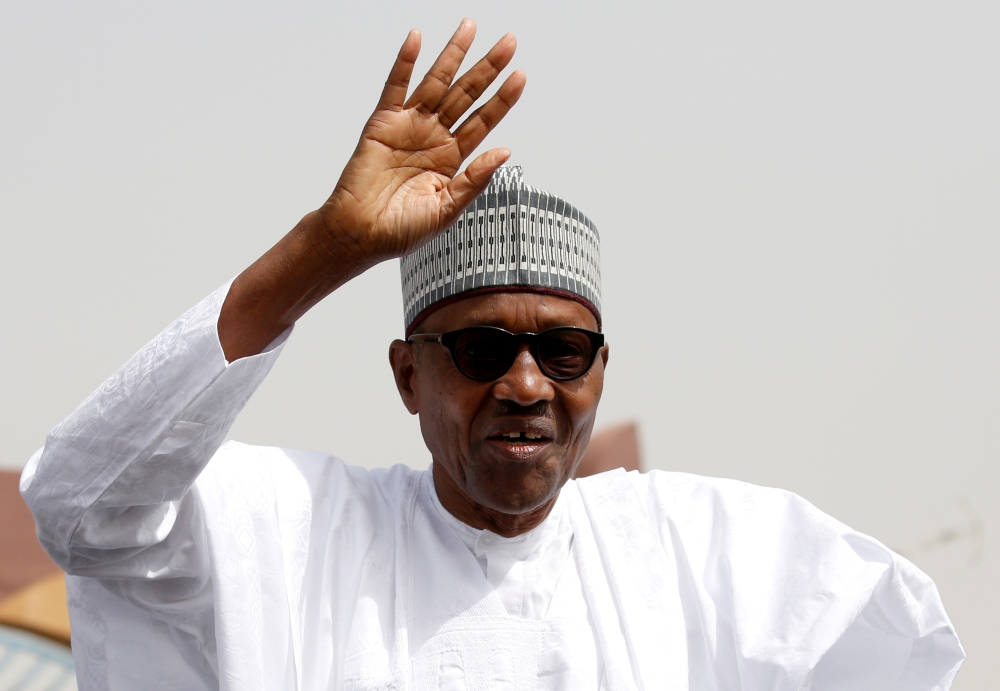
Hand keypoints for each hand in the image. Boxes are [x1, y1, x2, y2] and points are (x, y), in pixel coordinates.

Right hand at [321, 19, 525, 265]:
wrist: (361, 234)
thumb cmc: (401, 229)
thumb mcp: (447, 209)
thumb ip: (475, 180)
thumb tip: (505, 152)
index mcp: (452, 158)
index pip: (483, 121)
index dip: (502, 99)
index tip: (521, 76)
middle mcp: (433, 137)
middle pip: (466, 95)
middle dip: (487, 68)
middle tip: (508, 42)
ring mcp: (409, 127)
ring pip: (436, 83)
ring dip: (453, 55)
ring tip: (470, 28)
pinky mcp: (382, 123)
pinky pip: (395, 87)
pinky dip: (405, 62)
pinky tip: (417, 39)